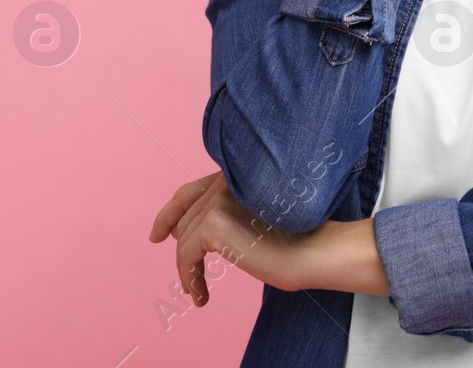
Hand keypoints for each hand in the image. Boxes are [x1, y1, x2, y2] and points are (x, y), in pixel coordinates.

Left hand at [148, 171, 311, 305]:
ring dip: (187, 270)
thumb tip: (179, 232)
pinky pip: (185, 256)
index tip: (158, 234)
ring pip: (183, 239)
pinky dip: (189, 278)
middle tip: (189, 279)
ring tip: (198, 292)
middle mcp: (224, 180)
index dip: (169, 213)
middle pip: (183, 219)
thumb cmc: (295, 241)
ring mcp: (218, 200)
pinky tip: (200, 296)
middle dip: (181, 249)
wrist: (314, 253)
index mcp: (235, 175)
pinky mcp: (214, 223)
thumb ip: (223, 214)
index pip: (189, 192)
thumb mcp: (253, 220)